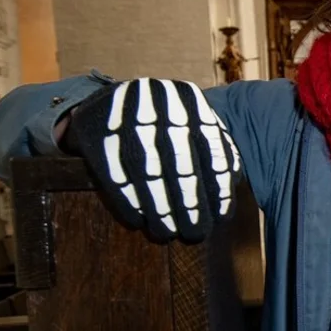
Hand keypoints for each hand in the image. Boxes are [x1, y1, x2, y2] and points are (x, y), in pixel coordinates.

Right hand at [64, 78, 240, 243]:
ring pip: (147, 172)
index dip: (217, 186)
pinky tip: (139, 222)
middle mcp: (157, 102)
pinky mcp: (96, 133)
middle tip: (197, 233)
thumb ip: (215, 145)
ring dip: (160, 209)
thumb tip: (234, 178)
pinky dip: (128, 202)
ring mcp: (124, 116)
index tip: (221, 217)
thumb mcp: (192, 121)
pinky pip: (115, 175)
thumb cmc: (163, 121)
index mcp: (186, 97)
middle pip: (178, 162)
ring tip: (169, 233)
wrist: (109, 102)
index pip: (209, 146)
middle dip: (190, 204)